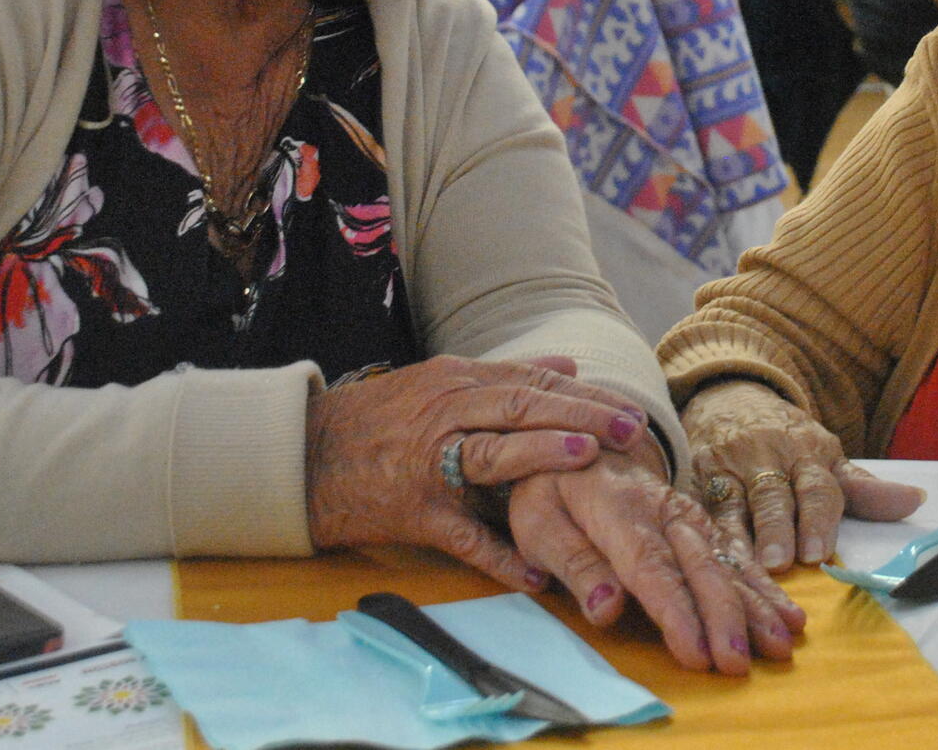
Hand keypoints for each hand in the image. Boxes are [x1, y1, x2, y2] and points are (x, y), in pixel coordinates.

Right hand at [303, 354, 648, 590]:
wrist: (308, 456)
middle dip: (579, 417)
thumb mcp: (440, 382)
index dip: (584, 395)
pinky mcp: (414, 512)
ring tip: (588, 462)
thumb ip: (507, 376)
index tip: (629, 408)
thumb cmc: (382, 419)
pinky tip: (535, 573)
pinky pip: (462, 536)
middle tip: (629, 429)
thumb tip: (570, 365)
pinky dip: (498, 556)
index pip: (532, 382)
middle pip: (521, 408)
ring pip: (491, 455)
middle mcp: (447, 414)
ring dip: (540, 457)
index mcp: (458, 381)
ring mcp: (429, 464)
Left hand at [509, 449, 806, 674]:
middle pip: (699, 566)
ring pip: (726, 561)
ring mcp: (688, 516)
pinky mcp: (702, 523)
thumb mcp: (538, 521)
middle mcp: (663, 511)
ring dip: (755, 604)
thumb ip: (573, 564)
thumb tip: (606, 608)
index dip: (676, 612)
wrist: (578, 437)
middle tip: (738, 665)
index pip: (650, 566)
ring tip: (781, 643)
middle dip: (723, 617)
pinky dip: (764, 587)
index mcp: (617, 509)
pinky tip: (787, 615)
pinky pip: (736, 554)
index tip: (697, 654)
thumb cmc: (550, 488)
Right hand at [681, 379, 923, 571]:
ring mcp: (727, 467)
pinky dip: (704, 538)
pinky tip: (705, 563)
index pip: (816, 487)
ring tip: (746, 569)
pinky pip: (700, 512)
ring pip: (733, 508)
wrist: (728, 396)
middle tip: (782, 562)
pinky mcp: (695, 479)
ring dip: (740, 541)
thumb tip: (917, 501)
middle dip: (778, 529)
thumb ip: (865, 488)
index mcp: (806, 452)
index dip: (818, 520)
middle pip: (773, 498)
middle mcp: (766, 458)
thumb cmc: (787, 439)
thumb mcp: (826, 456)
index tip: (819, 553)